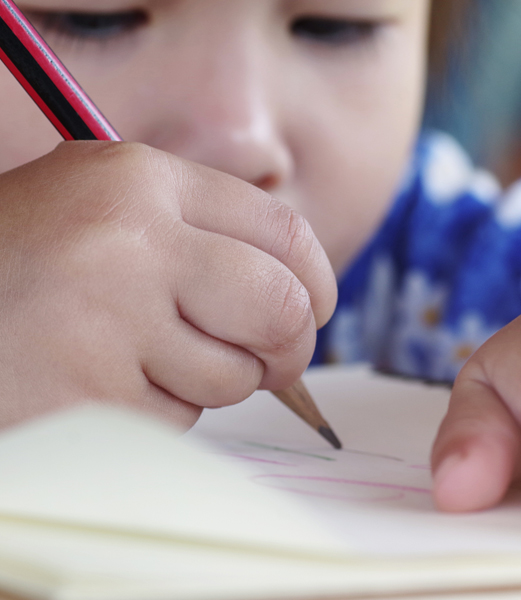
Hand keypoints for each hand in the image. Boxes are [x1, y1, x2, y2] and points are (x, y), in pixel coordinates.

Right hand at [0, 142, 335, 428]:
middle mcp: (127, 238)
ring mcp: (106, 318)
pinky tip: (96, 384)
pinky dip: (152, 414)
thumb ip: (197, 237)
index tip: (317, 309)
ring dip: (204, 383)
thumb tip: (302, 295)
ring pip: (232, 375)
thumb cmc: (20, 268)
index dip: (317, 280)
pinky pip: (174, 420)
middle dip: (289, 348)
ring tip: (134, 358)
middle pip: (282, 307)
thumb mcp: (100, 213)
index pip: (284, 229)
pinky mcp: (86, 395)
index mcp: (137, 180)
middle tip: (274, 362)